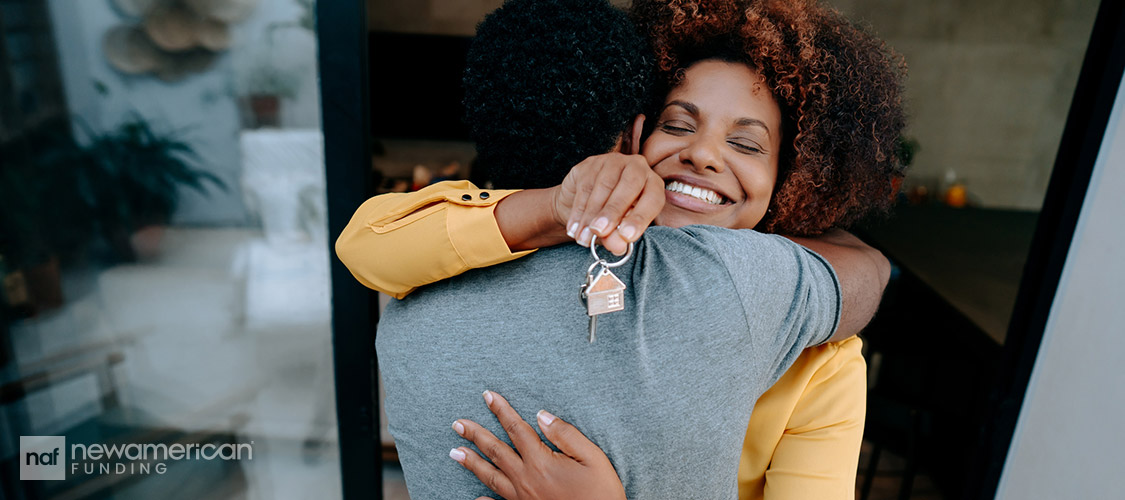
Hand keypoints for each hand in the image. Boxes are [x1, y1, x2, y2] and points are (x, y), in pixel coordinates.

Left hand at [449, 391, 626, 499]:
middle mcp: (526, 480)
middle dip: (475, 435)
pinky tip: (476, 498)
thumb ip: (566, 435)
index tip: (487, 396)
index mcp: (541, 462)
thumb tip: (541, 416)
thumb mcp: (593, 458)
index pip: (516, 429)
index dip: (501, 411)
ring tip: (454, 452)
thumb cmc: (601, 492)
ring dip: (472, 462)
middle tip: (457, 424)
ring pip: (490, 477)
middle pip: (495, 451)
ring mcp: (522, 499)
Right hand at [552, 153, 664, 254]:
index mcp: (653, 184)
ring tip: (584, 238)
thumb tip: (617, 246)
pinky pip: (585, 186)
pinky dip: (578, 211)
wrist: (582, 202)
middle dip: (613, 212)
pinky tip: (574, 228)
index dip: (640, 218)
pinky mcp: (590, 163)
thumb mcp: (620, 229)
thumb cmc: (611, 217)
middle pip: (629, 186)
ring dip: (591, 215)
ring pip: (604, 186)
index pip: (653, 198)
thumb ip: (620, 238)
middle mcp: (637, 167)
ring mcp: (613, 162)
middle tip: (600, 233)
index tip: (626, 236)